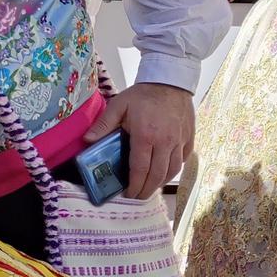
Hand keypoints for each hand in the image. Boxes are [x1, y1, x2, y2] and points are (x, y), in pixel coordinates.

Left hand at [84, 82, 194, 199]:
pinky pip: (183, 159)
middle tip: (138, 195)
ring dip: (161, 182)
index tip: (128, 193)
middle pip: (157, 175)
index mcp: (146, 135)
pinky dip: (174, 169)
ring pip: (173, 170)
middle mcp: (165, 142)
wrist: (171, 81)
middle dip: (147, 189)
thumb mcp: (119, 105)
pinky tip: (166, 171)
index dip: (134, 185)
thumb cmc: (143, 94)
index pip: (140, 169)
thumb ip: (103, 124)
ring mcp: (179, 141)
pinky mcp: (188, 138)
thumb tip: (88, 140)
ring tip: (150, 186)